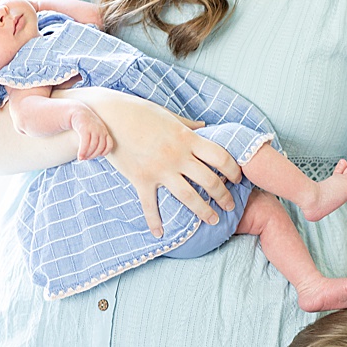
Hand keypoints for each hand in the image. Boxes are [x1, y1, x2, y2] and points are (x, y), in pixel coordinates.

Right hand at [71, 107, 113, 160]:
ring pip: (92, 146)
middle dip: (93, 155)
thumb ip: (97, 139)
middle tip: (86, 158)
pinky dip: (82, 151)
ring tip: (82, 158)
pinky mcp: (84, 129)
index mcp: (104, 131)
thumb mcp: (95, 130)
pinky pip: (85, 143)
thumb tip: (95, 153)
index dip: (105, 152)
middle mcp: (100, 130)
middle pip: (100, 147)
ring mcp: (93, 129)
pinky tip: (79, 156)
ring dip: (87, 155)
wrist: (78, 112)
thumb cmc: (86, 124)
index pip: (109, 144)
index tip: (99, 155)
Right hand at [83, 90, 241, 235]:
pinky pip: (150, 205)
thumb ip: (188, 124)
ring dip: (204, 210)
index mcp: (187, 138)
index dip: (233, 170)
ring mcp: (159, 169)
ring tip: (213, 219)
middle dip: (223, 196)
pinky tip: (160, 234)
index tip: (237, 179)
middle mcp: (177, 156)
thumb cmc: (139, 112)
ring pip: (188, 196)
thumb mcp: (168, 115)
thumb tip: (205, 126)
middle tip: (229, 206)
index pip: (220, 157)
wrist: (108, 115)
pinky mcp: (140, 178)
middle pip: (209, 181)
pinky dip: (154, 221)